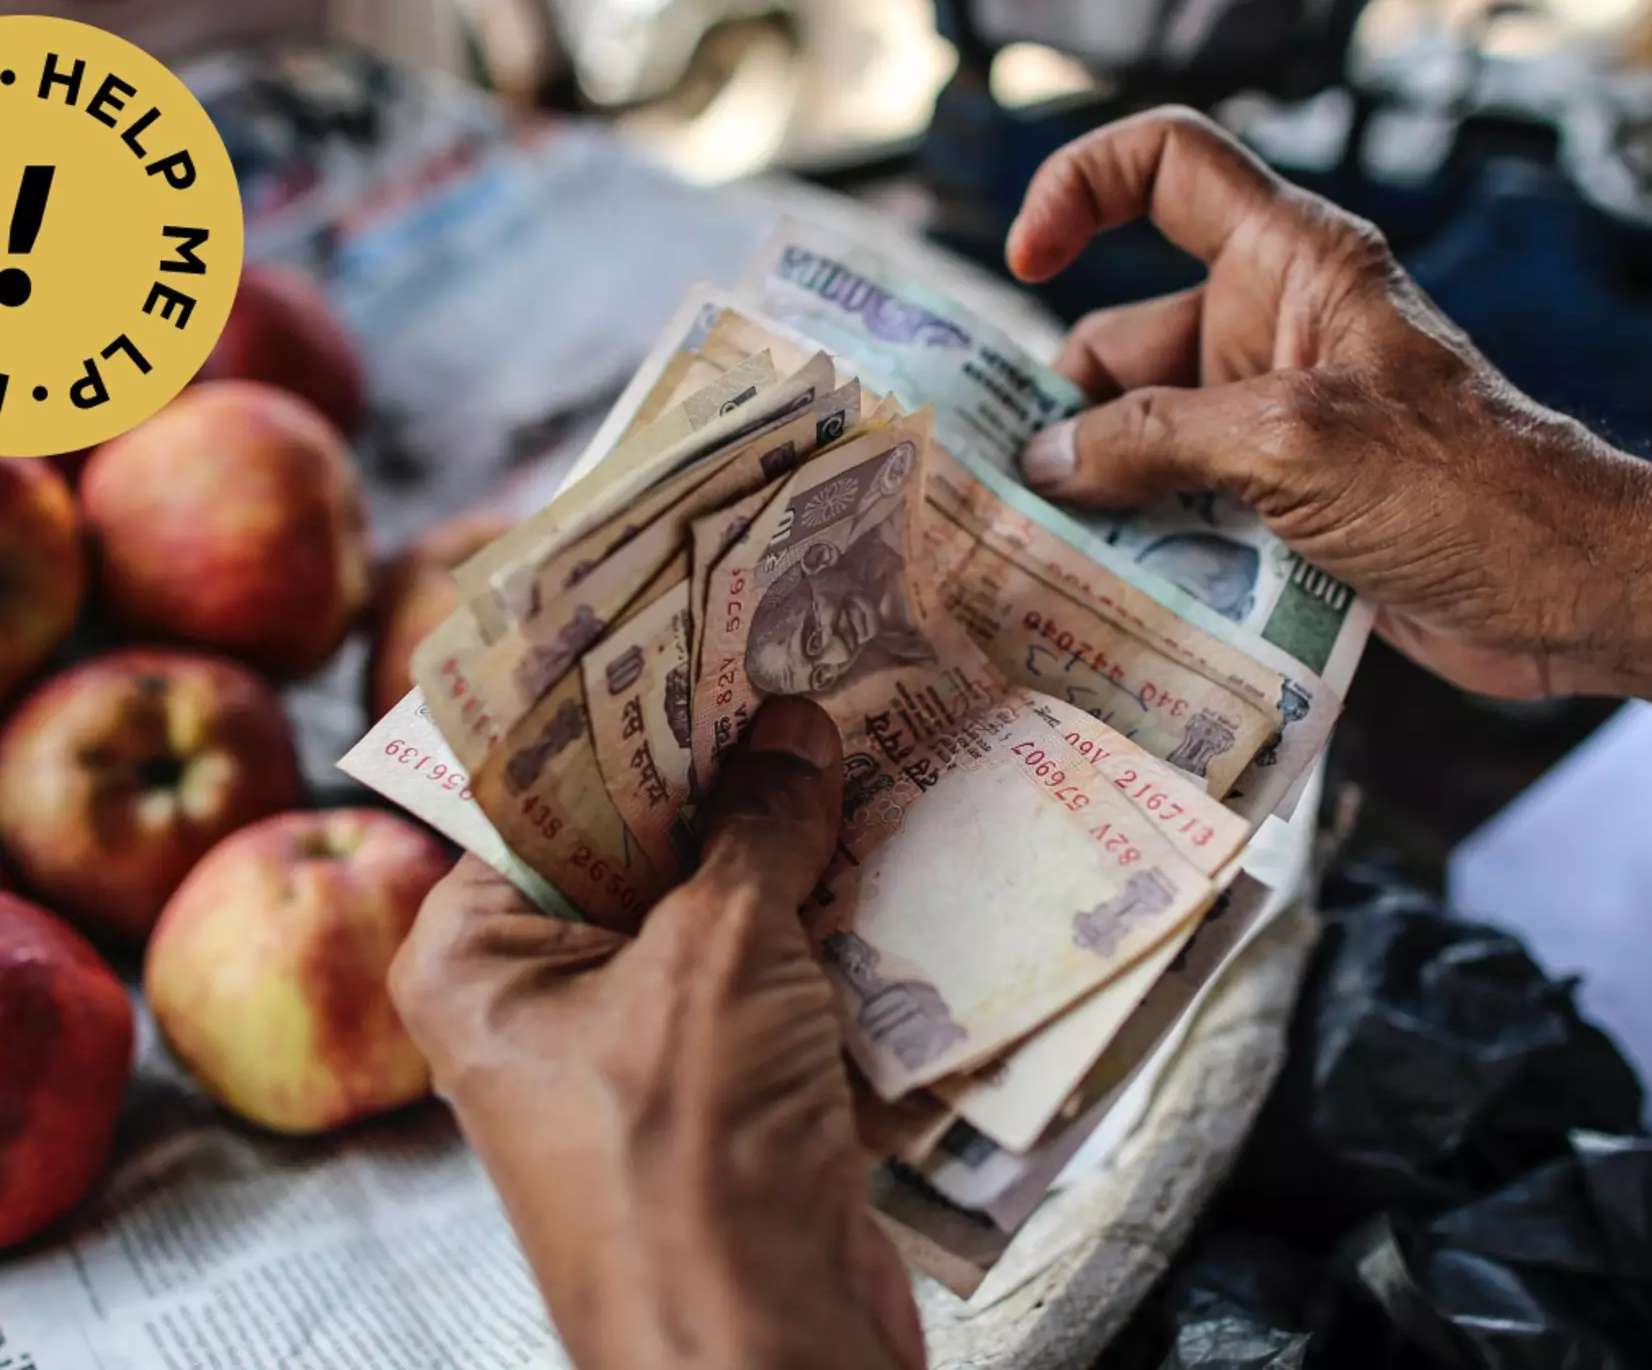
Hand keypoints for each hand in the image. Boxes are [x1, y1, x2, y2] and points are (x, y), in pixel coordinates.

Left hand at [389, 699, 923, 1369]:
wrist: (761, 1358)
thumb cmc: (689, 1161)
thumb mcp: (715, 958)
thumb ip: (755, 829)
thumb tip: (793, 729)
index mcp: (479, 953)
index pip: (543, 788)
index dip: (628, 709)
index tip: (705, 626)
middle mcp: (545, 992)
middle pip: (640, 842)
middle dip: (731, 770)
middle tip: (808, 665)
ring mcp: (641, 1045)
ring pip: (719, 907)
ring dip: (795, 843)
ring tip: (871, 732)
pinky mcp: (728, 1088)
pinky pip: (774, 974)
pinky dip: (830, 921)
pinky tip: (901, 845)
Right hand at [1010, 107, 1651, 700]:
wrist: (1567, 595)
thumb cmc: (1465, 488)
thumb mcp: (1292, 443)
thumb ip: (1158, 439)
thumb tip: (1049, 461)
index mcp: (1292, 264)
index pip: (1168, 167)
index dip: (1082, 187)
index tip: (1025, 260)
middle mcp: (1272, 331)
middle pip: (1126, 337)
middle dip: (1072, 407)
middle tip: (1018, 485)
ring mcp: (1273, 424)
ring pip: (1144, 438)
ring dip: (1101, 492)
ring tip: (1048, 552)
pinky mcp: (1280, 505)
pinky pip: (1181, 507)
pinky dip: (1143, 541)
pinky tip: (1102, 589)